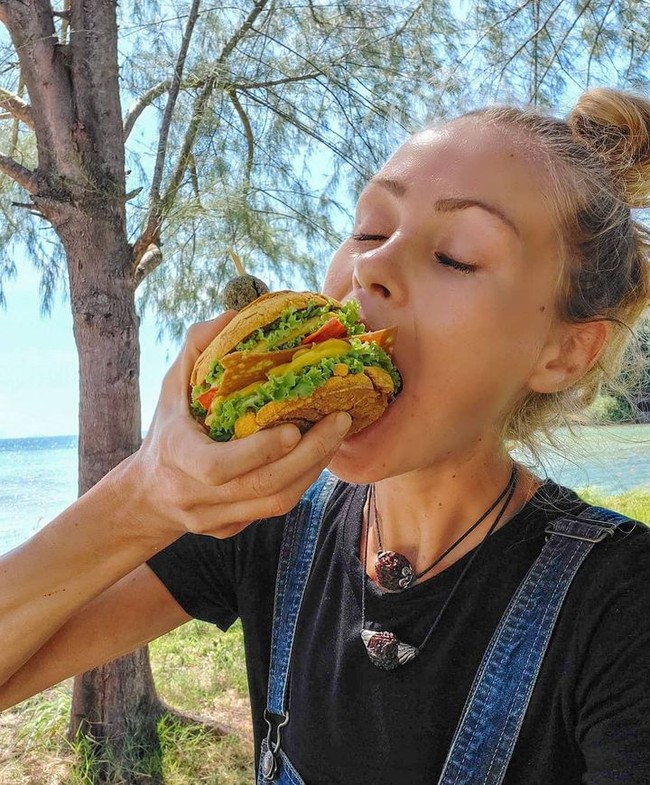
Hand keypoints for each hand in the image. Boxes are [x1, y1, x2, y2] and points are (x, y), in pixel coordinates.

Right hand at [113, 313, 351, 541]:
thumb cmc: (166, 430)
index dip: (260, 451)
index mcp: (178, 458)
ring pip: (277, 503)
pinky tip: (320, 453)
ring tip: (338, 433)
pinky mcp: (233, 529)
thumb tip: (237, 314)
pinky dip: (304, 480)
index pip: (219, 467)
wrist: (148, 497)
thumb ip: (199, 348)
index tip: (294, 428)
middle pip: (264, 487)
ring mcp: (218, 518)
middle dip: (310, 456)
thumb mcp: (171, 387)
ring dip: (315, 469)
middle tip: (341, 420)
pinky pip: (277, 509)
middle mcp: (197, 496)